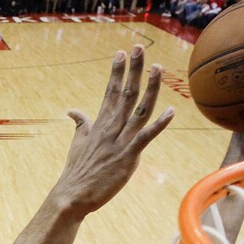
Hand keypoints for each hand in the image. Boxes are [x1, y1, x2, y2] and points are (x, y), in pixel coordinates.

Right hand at [52, 46, 173, 218]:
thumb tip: (72, 111)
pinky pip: (145, 138)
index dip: (117, 73)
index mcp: (99, 125)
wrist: (72, 196)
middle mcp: (110, 129)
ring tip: (157, 68)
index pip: (110, 92)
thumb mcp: (77, 144)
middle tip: (139, 47)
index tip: (121, 53)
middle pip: (125, 94)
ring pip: (138, 110)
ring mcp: (119, 142)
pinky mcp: (127, 158)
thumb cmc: (76, 172)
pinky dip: (158, 125)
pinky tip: (171, 112)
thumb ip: (80, 124)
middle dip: (133, 70)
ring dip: (149, 89)